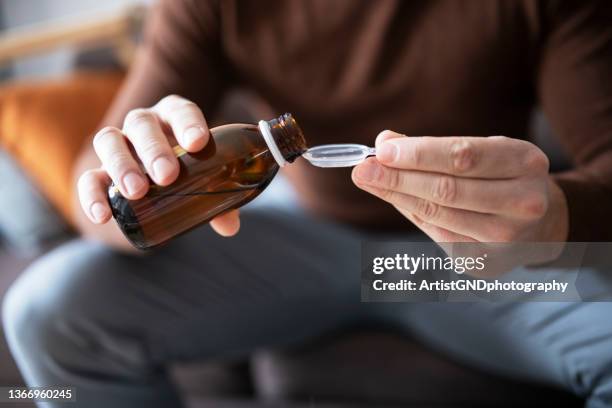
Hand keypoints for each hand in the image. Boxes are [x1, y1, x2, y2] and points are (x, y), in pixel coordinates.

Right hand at [77, 95, 239, 237]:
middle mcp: (143, 124)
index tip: (199, 143)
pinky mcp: (98, 171)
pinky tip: (103, 216)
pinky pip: (88, 178)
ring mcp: (118, 145)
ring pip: (109, 140)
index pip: (180, 110)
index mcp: (174, 117)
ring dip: (121, 165)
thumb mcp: (207, 181)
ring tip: (136, 193)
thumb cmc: (189, 174)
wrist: (157, 186)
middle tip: (168, 176)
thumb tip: (230, 226)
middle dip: (154, 149)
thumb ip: (221, 199)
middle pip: (142, 123)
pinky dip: (92, 196)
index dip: (188, 123)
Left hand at [352, 131, 568, 271]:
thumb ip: (435, 148)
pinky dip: (412, 213)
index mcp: (525, 163)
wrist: (541, 224)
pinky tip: (395, 198)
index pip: (462, 157)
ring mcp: (506, 239)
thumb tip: (384, 141)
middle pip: (447, 190)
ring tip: (368, 179)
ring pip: (438, 215)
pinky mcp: (486, 263)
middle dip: (398, 178)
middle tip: (361, 169)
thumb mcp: (483, 151)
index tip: (382, 149)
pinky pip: (437, 234)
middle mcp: (522, 203)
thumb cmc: (503, 177)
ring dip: (397, 196)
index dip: (419, 154)